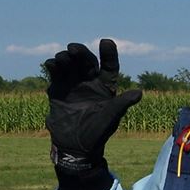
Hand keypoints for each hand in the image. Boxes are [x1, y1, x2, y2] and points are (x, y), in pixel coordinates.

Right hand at [44, 39, 141, 173]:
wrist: (74, 147)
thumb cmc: (97, 133)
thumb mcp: (110, 118)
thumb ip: (121, 104)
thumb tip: (139, 92)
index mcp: (105, 86)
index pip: (109, 66)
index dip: (108, 54)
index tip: (106, 42)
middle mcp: (89, 81)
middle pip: (86, 61)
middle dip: (80, 53)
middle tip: (73, 49)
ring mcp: (73, 84)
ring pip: (70, 64)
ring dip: (65, 58)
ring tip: (62, 58)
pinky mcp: (58, 89)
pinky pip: (55, 74)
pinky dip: (52, 67)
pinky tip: (51, 64)